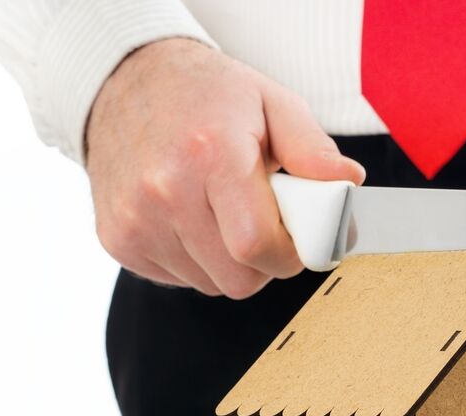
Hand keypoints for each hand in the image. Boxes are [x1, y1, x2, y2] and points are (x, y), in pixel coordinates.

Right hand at [86, 38, 364, 296]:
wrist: (124, 80)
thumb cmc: (208, 95)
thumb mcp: (273, 103)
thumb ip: (313, 150)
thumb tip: (347, 183)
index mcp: (210, 155)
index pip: (259, 247)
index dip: (290, 254)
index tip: (299, 237)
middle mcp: (164, 191)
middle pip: (239, 279)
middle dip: (265, 261)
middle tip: (265, 220)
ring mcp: (135, 220)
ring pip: (212, 284)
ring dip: (230, 261)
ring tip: (224, 211)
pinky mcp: (118, 239)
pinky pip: (181, 279)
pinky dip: (197, 260)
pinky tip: (194, 217)